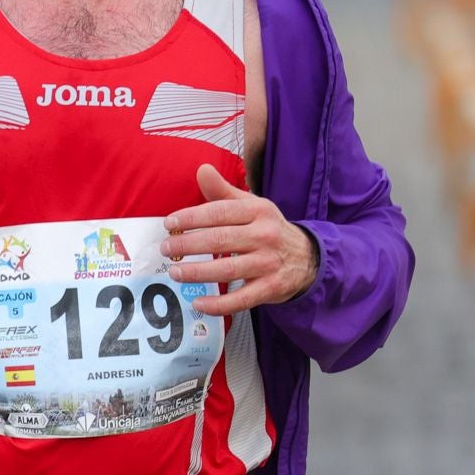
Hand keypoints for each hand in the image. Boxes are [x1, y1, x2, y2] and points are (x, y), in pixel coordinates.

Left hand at [161, 163, 319, 315]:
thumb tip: (202, 169)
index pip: (219, 212)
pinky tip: (197, 303)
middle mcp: (265, 235)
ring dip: (196, 272)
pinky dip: (218, 304)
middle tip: (165, 249)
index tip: (169, 223)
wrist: (308, 258)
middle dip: (187, 244)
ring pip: (227, 270)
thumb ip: (223, 192)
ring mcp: (268, 263)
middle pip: (220, 240)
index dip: (191, 217)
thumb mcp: (252, 206)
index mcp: (258, 211)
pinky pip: (241, 299)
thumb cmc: (269, 230)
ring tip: (174, 272)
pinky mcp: (271, 288)